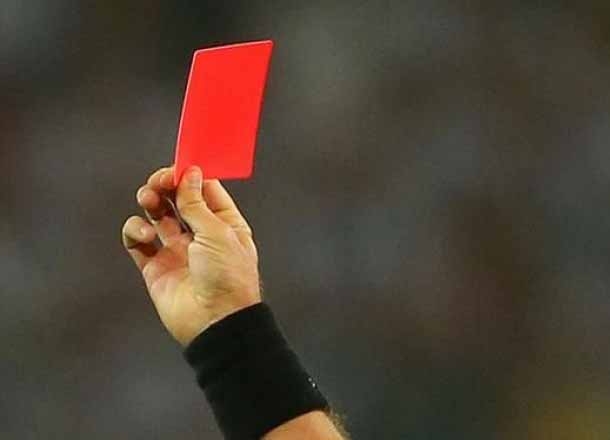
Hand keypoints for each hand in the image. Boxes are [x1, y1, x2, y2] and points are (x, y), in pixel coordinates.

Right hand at [121, 165, 260, 345]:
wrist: (215, 323)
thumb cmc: (227, 277)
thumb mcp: (218, 232)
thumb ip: (197, 203)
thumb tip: (190, 173)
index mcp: (224, 224)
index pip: (205, 190)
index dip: (190, 176)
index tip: (178, 168)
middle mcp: (200, 235)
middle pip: (177, 199)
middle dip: (166, 185)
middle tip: (159, 181)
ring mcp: (176, 250)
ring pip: (156, 215)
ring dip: (150, 201)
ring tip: (149, 200)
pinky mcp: (155, 267)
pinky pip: (137, 241)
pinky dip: (135, 230)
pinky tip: (143, 233)